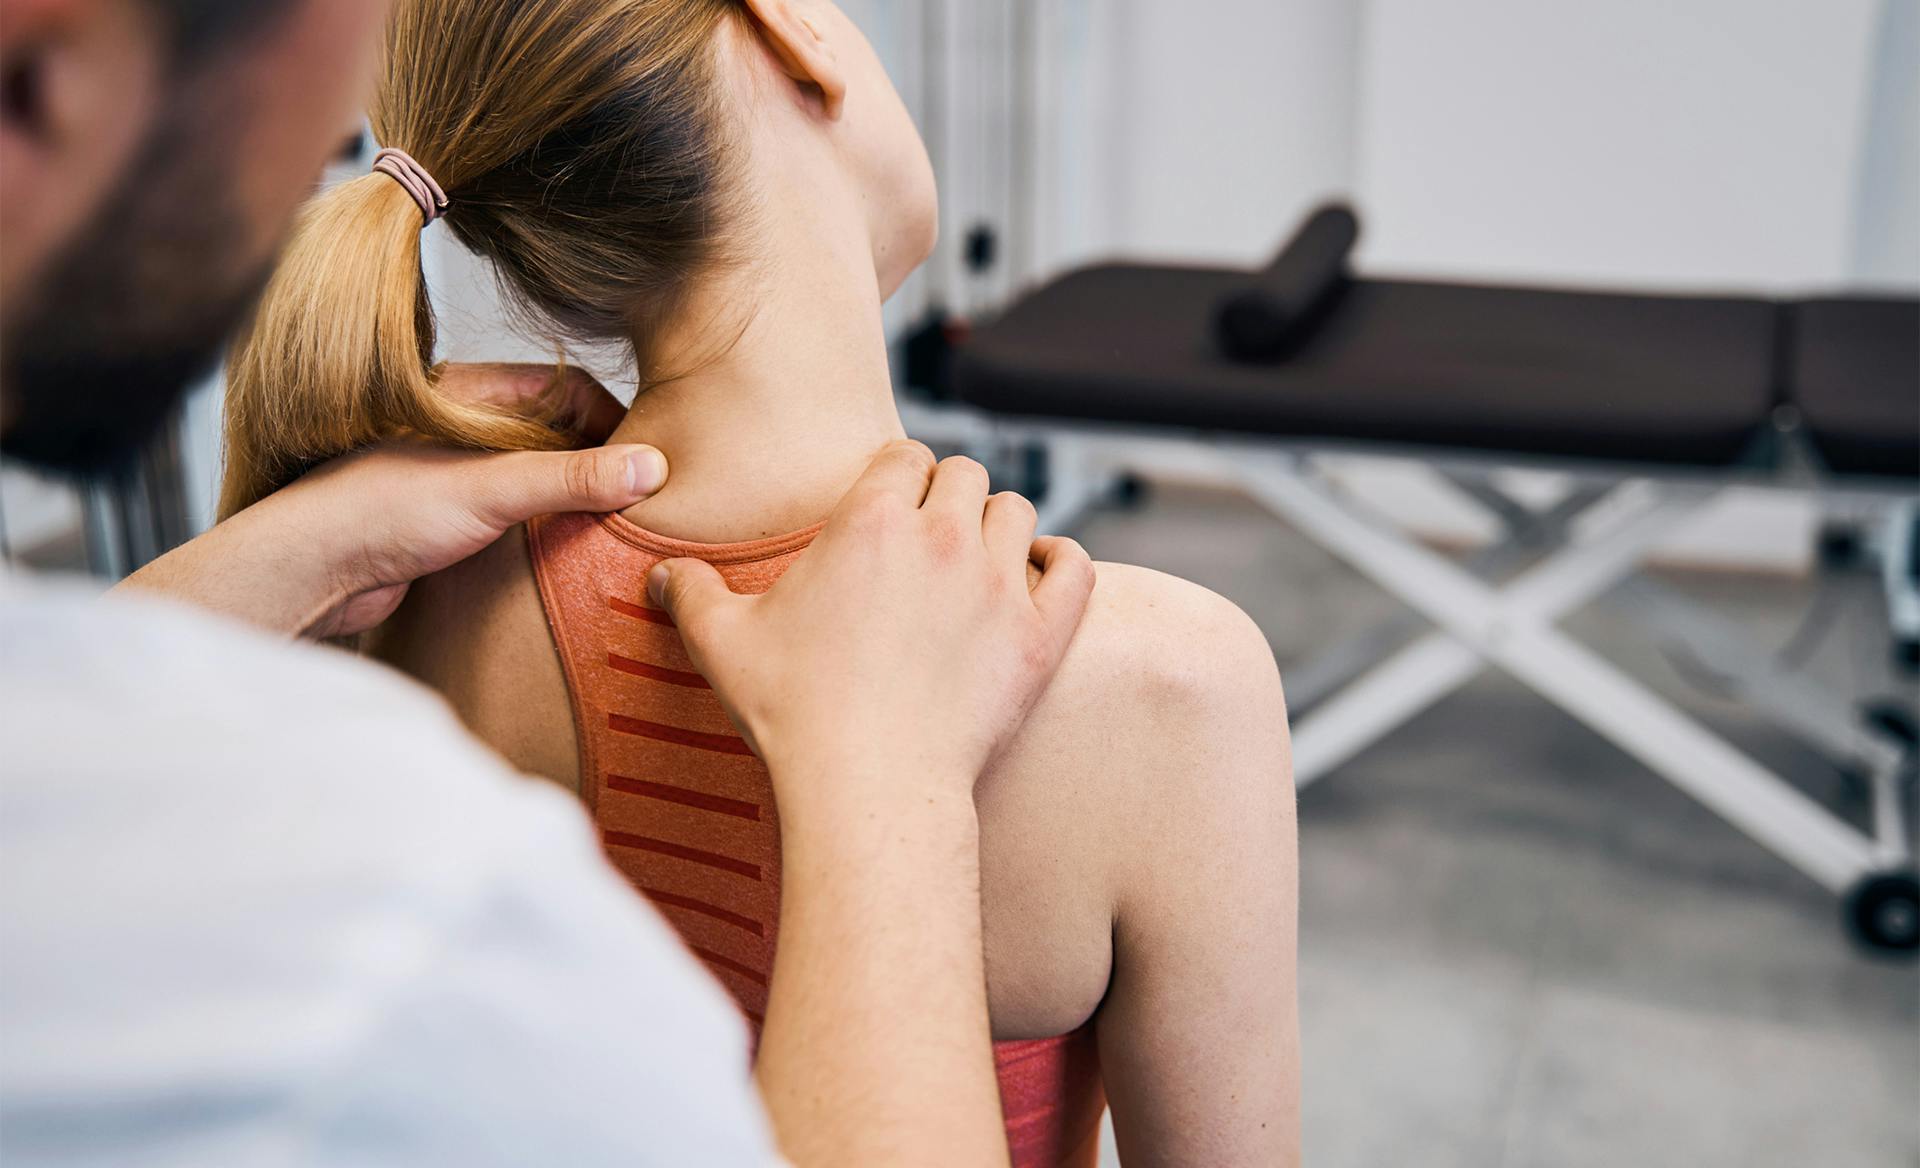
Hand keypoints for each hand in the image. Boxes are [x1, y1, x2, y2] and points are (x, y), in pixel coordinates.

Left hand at [120, 364, 665, 637]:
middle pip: (557, 432)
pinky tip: (567, 553)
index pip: (567, 387)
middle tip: (643, 498)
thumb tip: (649, 467)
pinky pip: (514, 515)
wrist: (308, 570)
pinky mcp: (447, 521)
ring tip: (614, 529)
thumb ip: (571, 477)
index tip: (647, 458)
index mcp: (471, 395)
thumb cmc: (377, 511)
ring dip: (573, 499)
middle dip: (600, 460)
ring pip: (536, 476)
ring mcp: (456, 474)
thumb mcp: (491, 488)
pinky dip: (546, 528)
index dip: (612, 417)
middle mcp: (465, 429)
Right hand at [646, 441, 1095, 797]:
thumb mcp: (723, 645)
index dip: (895, 476)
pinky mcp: (1041, 633)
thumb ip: (691, 595)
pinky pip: (1075, 566)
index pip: (903, 454)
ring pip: (1017, 509)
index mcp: (871, 520)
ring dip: (998, 525)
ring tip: (977, 559)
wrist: (870, 788)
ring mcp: (999, 583)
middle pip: (963, 473)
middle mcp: (943, 536)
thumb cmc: (794, 715)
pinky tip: (1041, 575)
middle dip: (945, 495)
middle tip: (926, 539)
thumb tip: (661, 577)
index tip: (886, 507)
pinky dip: (1061, 563)